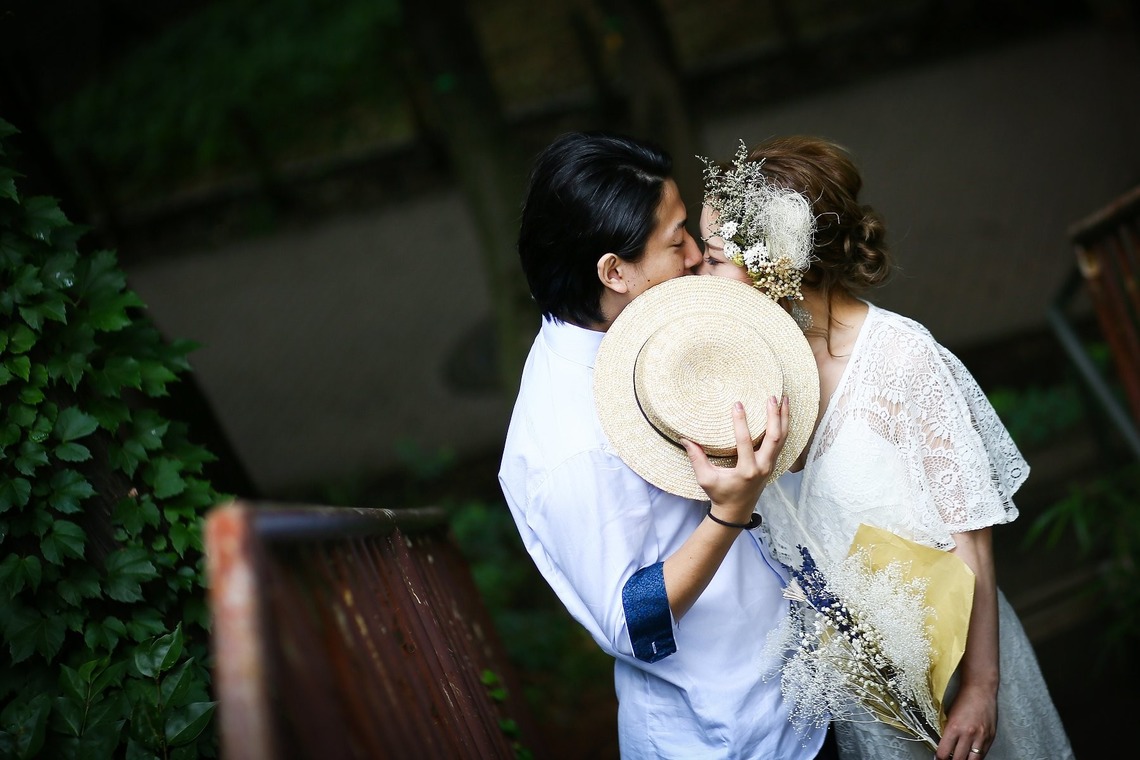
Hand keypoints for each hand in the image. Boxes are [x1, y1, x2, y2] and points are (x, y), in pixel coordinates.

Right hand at [680, 396, 788, 520]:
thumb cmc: (720, 495)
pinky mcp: (772, 464)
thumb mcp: (705, 478)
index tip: (737, 404)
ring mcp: (770, 465)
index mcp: (746, 471)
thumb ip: (696, 458)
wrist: (736, 511)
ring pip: (782, 438)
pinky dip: (784, 427)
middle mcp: (762, 467)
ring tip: (784, 399)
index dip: (741, 422)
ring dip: (784, 418)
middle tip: (771, 397)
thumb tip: (684, 438)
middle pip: (774, 437)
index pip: (745, 442)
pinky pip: (782, 443)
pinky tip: (784, 414)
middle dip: (774, 416)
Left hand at [935, 682, 996, 758]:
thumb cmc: (963, 700)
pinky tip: (971, 756)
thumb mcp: (949, 715)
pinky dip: (976, 757)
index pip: (944, 752)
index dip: (939, 758)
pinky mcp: (990, 737)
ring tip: (960, 759)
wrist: (980, 690)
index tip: (938, 759)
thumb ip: (948, 732)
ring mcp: (981, 737)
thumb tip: (945, 746)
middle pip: (958, 759)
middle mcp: (968, 734)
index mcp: (954, 728)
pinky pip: (983, 754)